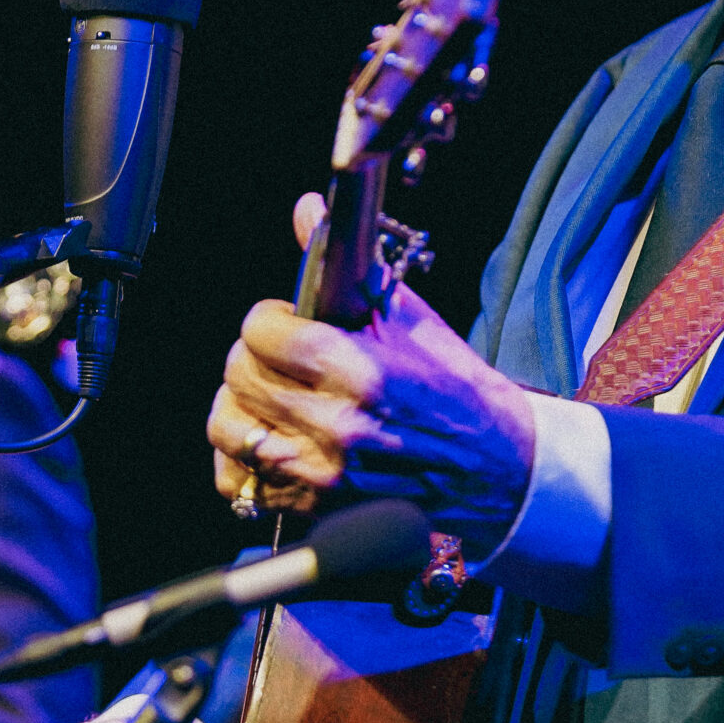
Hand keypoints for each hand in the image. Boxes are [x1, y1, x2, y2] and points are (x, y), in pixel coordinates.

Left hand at [208, 193, 537, 549]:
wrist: (496, 472)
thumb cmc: (457, 393)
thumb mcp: (411, 320)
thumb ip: (351, 267)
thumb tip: (308, 212)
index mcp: (360, 371)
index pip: (262, 329)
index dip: (271, 318)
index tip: (288, 321)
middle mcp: (334, 427)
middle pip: (238, 372)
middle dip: (255, 355)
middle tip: (282, 357)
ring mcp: (319, 475)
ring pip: (226, 425)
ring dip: (241, 404)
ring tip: (272, 397)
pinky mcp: (312, 510)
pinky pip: (235, 481)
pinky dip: (241, 460)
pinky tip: (273, 439)